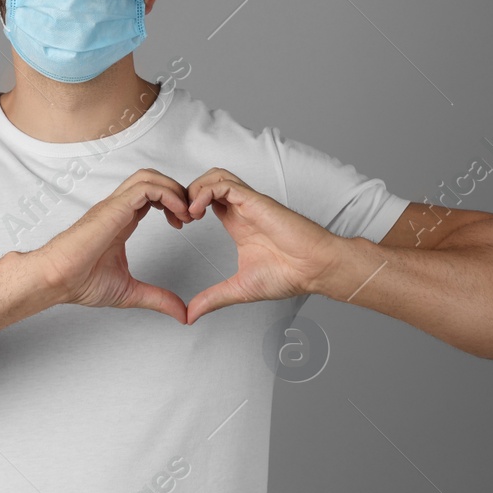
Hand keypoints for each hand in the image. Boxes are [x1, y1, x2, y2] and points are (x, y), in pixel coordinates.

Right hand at [32, 168, 193, 323]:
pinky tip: (176, 215)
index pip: (150, 196)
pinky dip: (167, 195)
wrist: (56, 279)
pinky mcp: (113, 208)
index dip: (172, 203)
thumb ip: (157, 298)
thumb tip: (182, 314)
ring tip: (185, 213)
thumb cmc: (80, 282)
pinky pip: (146, 188)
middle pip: (152, 179)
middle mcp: (117, 209)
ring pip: (149, 177)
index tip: (184, 224)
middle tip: (190, 215)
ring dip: (174, 190)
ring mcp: (114, 206)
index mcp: (120, 221)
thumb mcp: (130, 292)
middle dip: (177, 191)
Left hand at [181, 168, 341, 325]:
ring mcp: (249, 203)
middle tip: (177, 217)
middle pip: (208, 181)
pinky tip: (197, 212)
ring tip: (188, 213)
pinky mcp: (256, 201)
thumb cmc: (288, 274)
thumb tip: (191, 315)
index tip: (178, 226)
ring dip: (195, 189)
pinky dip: (205, 192)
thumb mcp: (239, 288)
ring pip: (215, 176)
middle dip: (186, 193)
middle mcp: (242, 209)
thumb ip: (213, 298)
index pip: (206, 200)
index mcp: (237, 223)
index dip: (187, 207)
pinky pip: (224, 185)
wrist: (314, 269)